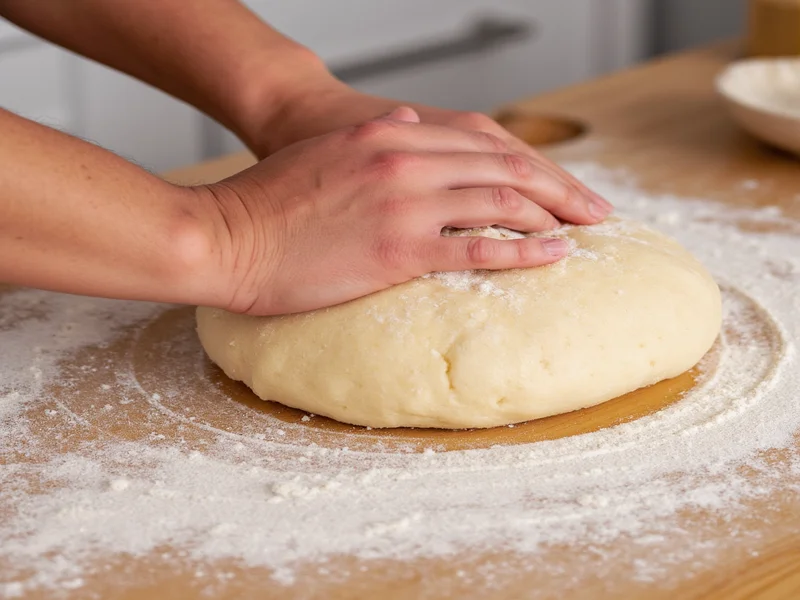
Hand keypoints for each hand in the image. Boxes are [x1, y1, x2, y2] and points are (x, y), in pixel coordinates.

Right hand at [199, 108, 608, 315]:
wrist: (227, 234)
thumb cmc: (270, 200)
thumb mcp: (328, 150)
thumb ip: (376, 137)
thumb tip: (407, 120)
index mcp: (390, 135)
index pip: (481, 144)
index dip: (529, 164)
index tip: (557, 184)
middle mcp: (405, 158)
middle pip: (504, 168)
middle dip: (558, 188)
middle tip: (593, 208)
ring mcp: (405, 201)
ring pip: (500, 201)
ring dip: (551, 216)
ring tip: (582, 232)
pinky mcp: (399, 247)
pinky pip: (478, 246)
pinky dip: (523, 249)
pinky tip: (552, 255)